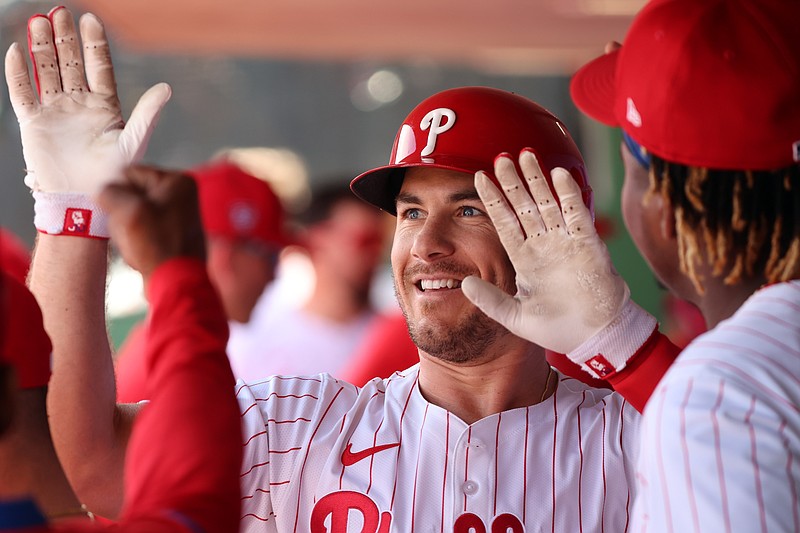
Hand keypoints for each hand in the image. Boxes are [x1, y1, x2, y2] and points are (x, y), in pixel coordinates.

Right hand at [4, 7, 169, 194]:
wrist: (85, 199)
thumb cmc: (114, 175)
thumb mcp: (134, 141)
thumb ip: (147, 114)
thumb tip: (166, 88)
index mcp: (104, 105)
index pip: (98, 66)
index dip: (93, 44)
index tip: (90, 20)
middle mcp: (79, 103)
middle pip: (69, 63)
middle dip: (64, 38)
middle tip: (59, 12)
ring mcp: (56, 111)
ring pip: (46, 71)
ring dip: (42, 47)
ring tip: (39, 21)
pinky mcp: (34, 123)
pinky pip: (23, 93)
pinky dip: (18, 73)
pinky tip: (16, 52)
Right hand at [97, 165, 205, 279]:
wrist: (177, 283)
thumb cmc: (156, 244)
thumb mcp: (129, 211)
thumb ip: (111, 192)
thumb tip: (103, 190)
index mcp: (177, 182)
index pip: (131, 173)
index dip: (115, 190)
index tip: (108, 208)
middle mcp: (181, 195)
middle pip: (133, 193)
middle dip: (121, 211)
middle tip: (124, 229)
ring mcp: (178, 215)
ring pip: (134, 212)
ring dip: (126, 227)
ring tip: (131, 243)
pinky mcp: (172, 234)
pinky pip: (142, 229)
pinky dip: (135, 239)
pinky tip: (136, 252)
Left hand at [461, 149, 629, 353]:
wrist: (595, 338)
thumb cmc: (559, 329)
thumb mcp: (515, 316)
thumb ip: (490, 300)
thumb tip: (464, 284)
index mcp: (526, 259)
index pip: (505, 222)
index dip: (493, 200)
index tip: (479, 178)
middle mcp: (544, 245)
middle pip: (525, 205)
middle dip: (513, 181)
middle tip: (501, 156)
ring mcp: (566, 242)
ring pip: (548, 203)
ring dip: (538, 179)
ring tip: (526, 154)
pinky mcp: (588, 245)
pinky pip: (576, 214)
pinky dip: (568, 194)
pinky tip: (557, 174)